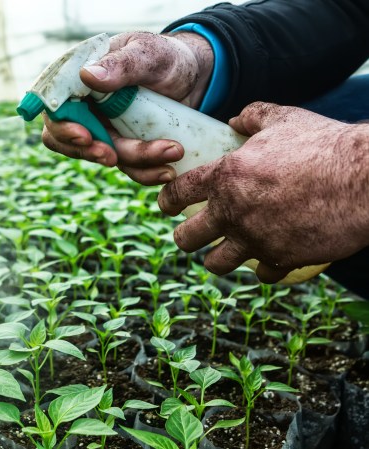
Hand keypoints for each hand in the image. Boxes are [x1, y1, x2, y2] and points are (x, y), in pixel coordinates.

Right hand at [42, 31, 213, 183]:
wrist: (193, 78)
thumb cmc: (165, 57)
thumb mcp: (148, 54)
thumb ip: (121, 64)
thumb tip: (87, 75)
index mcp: (78, 78)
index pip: (54, 106)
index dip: (63, 126)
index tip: (84, 136)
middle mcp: (83, 106)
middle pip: (67, 139)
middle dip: (91, 151)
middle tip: (112, 158)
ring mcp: (102, 129)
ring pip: (102, 155)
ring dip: (134, 161)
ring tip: (171, 152)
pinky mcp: (121, 147)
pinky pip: (126, 167)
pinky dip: (146, 172)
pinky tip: (167, 169)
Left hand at [158, 102, 368, 282]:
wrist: (365, 178)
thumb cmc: (324, 144)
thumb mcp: (284, 119)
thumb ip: (253, 117)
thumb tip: (236, 119)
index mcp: (225, 177)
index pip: (177, 193)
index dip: (166, 200)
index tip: (167, 204)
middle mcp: (232, 212)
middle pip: (186, 238)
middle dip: (186, 236)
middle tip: (193, 232)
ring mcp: (255, 239)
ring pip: (216, 264)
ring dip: (218, 258)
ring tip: (224, 251)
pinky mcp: (281, 258)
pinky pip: (262, 273)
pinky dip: (265, 267)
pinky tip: (270, 256)